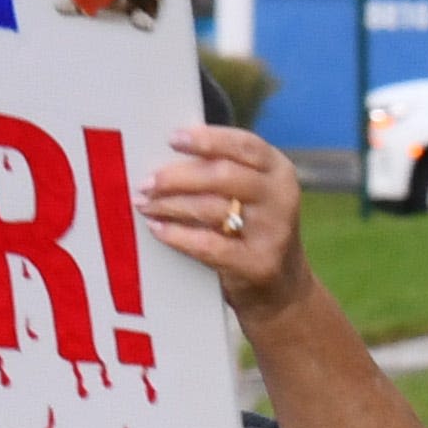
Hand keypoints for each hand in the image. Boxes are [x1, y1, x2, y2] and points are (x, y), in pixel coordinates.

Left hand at [137, 125, 308, 319]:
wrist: (282, 288)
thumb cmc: (252, 229)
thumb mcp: (252, 194)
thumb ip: (222, 171)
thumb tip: (166, 156)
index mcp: (278, 171)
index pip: (243, 145)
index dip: (207, 139)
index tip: (172, 139)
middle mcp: (281, 197)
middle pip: (224, 175)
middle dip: (178, 177)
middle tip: (146, 181)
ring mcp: (273, 232)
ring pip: (211, 209)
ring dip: (170, 205)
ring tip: (145, 204)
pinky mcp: (258, 264)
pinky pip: (208, 245)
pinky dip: (177, 235)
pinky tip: (158, 229)